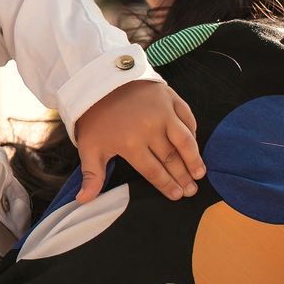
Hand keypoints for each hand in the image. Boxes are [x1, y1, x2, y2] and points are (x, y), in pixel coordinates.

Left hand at [74, 80, 204, 203]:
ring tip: (200, 174)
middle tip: (192, 191)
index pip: (154, 171)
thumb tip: (83, 201)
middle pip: (171, 159)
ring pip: (185, 141)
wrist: (100, 81)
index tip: (177, 196)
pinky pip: (188, 120)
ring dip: (194, 159)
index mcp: (130, 143)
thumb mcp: (89, 147)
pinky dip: (193, 134)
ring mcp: (163, 112)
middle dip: (183, 177)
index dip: (166, 185)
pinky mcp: (171, 98)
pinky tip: (194, 147)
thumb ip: (92, 175)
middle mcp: (150, 128)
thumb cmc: (95, 118)